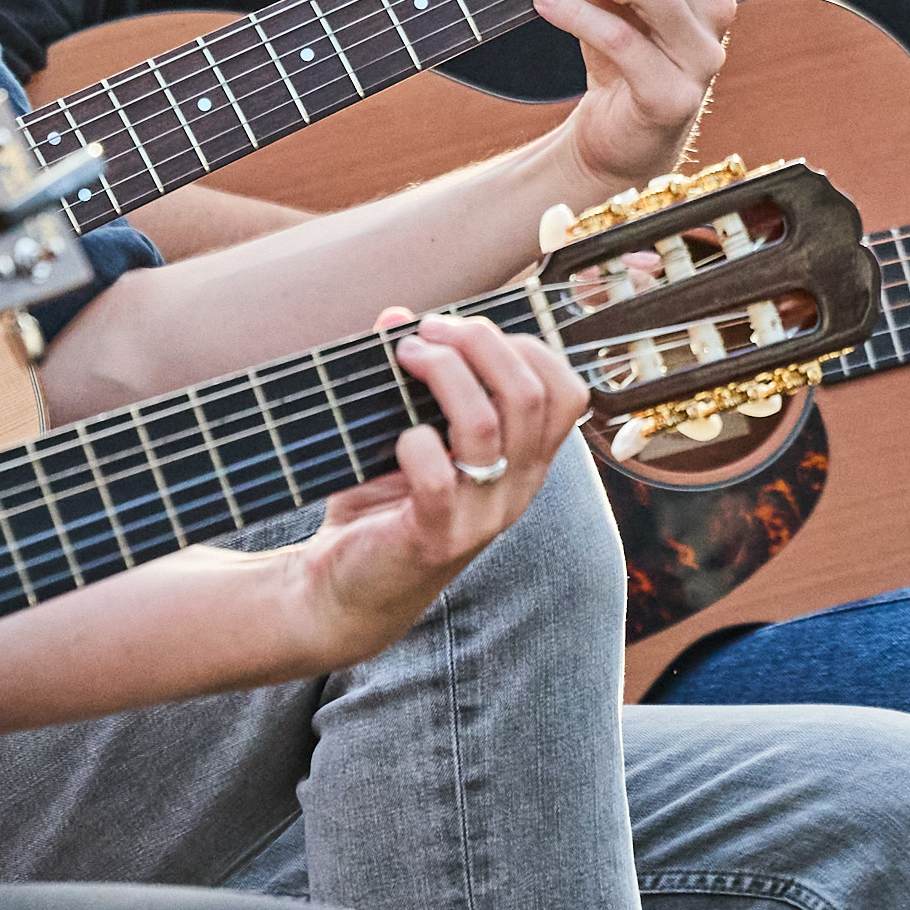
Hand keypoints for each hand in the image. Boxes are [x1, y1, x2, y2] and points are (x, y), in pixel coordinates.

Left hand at [292, 313, 591, 663]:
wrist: (342, 592)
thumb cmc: (381, 506)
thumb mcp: (408, 434)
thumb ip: (413, 378)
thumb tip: (396, 317)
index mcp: (525, 462)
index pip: (567, 393)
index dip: (525, 346)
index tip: (465, 329)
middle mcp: (516, 490)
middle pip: (531, 395)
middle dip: (480, 343)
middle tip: (428, 332)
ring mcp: (480, 518)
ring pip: (485, 425)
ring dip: (443, 374)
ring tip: (404, 356)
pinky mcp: (436, 539)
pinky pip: (437, 477)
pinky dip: (414, 443)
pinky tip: (396, 436)